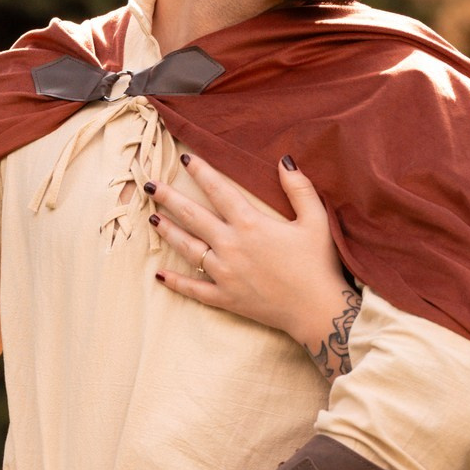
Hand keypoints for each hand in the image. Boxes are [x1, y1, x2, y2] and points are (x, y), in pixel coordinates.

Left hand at [148, 154, 355, 360]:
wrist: (317, 310)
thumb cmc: (318, 264)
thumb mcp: (316, 220)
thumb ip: (299, 188)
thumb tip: (284, 160)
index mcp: (250, 224)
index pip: (218, 190)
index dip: (200, 172)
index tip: (184, 158)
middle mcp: (230, 246)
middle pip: (192, 216)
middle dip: (169, 198)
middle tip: (151, 185)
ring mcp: (224, 273)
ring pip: (187, 248)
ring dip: (168, 232)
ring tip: (152, 219)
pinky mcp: (225, 297)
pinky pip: (193, 288)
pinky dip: (175, 282)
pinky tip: (159, 274)